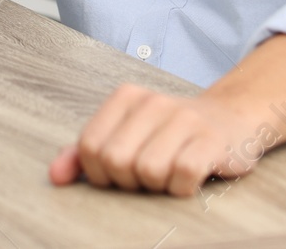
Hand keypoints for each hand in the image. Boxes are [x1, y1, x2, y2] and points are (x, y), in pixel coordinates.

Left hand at [49, 85, 259, 195]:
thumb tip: (55, 176)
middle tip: (148, 175)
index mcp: (126, 97)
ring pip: (148, 171)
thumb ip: (85, 153)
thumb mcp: (125, 134)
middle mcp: (153, 102)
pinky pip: (183, 176)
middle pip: (116, 161)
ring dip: (158, 186)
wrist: (230, 119)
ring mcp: (184, 119)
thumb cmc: (169, 134)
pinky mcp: (211, 141)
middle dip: (129, 181)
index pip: (89, 147)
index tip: (121, 171)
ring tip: (170, 174)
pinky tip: (190, 178)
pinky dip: (182, 188)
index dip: (100, 172)